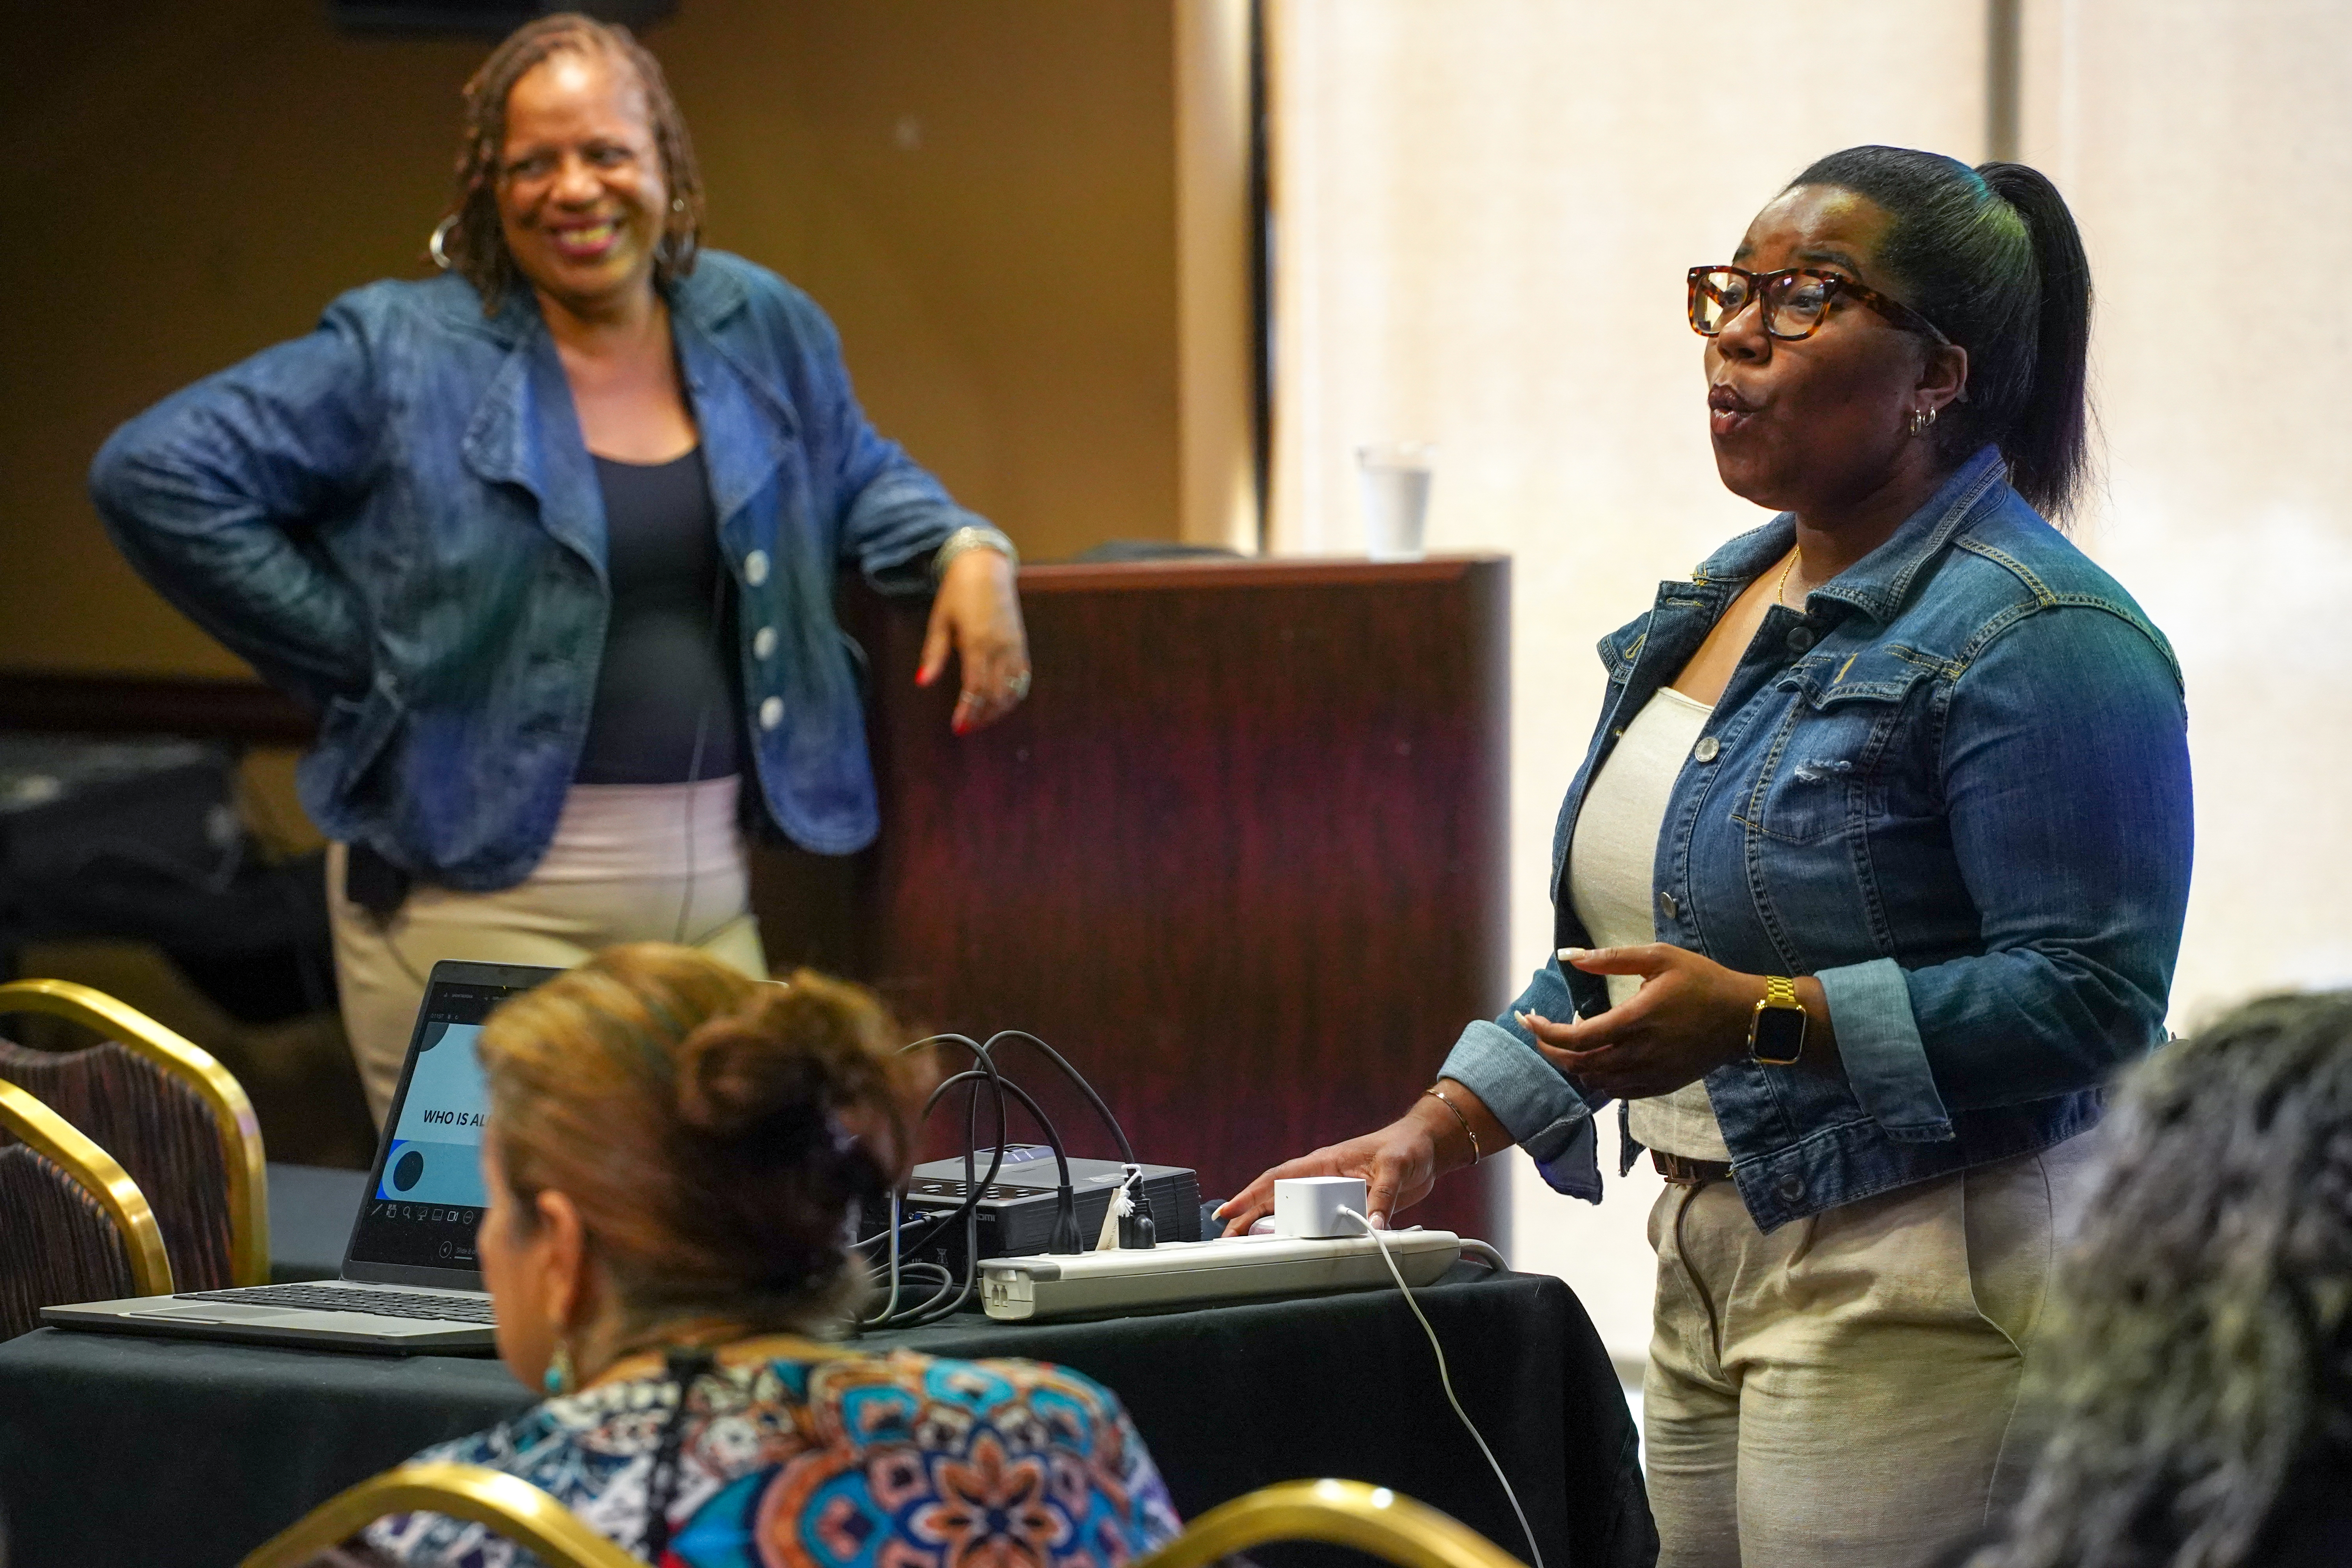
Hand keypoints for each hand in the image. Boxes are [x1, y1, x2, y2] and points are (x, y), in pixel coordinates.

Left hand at [917, 547, 1029, 733]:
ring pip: (1012, 690)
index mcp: (977, 642)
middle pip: (995, 694)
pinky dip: (1013, 695)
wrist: (987, 567)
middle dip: (981, 716)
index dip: (968, 711)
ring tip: (981, 720)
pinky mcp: (1021, 644)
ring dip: (997, 710)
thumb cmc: (958, 592)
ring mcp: (1014, 646)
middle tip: (966, 728)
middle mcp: (1000, 647)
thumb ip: (933, 654)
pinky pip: (1022, 678)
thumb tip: (922, 682)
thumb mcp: (940, 620)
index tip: (958, 727)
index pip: (975, 687)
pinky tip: (1000, 703)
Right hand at [1213, 1104, 1449, 1236]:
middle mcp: (1322, 1178)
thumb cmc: (1406, 1147)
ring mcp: (1332, 1192)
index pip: (1279, 1178)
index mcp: (1324, 1162)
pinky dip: (1303, 1234)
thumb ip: (1383, 1196)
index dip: (1250, 1195)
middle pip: (1277, 1198)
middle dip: (1249, 1217)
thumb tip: (1373, 1226)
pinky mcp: (1348, 1206)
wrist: (1425, 1149)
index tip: (1228, 1213)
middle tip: (1228, 1239)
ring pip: (1294, 1212)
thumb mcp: (1394, 1167)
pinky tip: (1292, 1248)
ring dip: (1271, 1227)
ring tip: (1250, 1247)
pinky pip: (1319, 1223)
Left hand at [1519, 944, 1765, 1099]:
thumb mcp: (1659, 957)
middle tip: (1539, 1033)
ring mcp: (1653, 1073)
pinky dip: (1599, 1079)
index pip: (1578, 1037)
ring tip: (1568, 1043)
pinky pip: (1619, 1092)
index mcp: (1637, 1019)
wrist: (1745, 1016)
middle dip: (1552, 1050)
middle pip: (1581, 1064)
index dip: (1546, 1033)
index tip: (1528, 1020)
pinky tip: (1597, 1060)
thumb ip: (1612, 959)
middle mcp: (1642, 1052)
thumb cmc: (1702, 980)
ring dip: (1575, 1065)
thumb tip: (1571, 957)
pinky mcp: (1663, 1084)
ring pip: (1597, 1081)